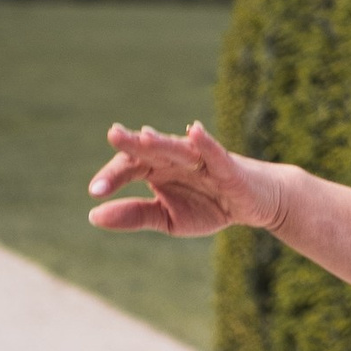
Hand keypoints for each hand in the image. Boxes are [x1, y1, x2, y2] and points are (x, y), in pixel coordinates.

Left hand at [89, 119, 282, 240]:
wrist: (257, 204)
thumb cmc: (210, 205)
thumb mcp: (167, 218)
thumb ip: (133, 214)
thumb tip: (93, 214)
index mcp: (158, 168)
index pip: (129, 167)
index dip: (112, 177)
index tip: (95, 192)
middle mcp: (176, 159)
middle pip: (150, 149)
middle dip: (132, 144)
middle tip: (113, 134)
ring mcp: (202, 160)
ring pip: (179, 148)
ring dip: (164, 141)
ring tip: (145, 135)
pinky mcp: (227, 166)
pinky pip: (215, 153)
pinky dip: (206, 143)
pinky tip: (195, 132)